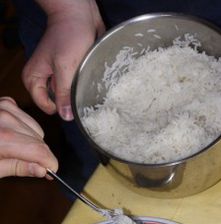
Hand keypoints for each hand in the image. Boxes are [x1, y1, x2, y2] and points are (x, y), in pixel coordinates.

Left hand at [0, 97, 57, 177]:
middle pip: (39, 140)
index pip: (38, 150)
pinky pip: (25, 117)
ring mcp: (3, 108)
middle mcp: (4, 119)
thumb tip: (42, 170)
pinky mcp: (3, 103)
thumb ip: (17, 167)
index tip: (52, 172)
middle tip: (34, 167)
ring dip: (32, 142)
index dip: (49, 163)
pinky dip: (25, 128)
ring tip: (18, 152)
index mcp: (2, 138)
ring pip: (35, 128)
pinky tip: (15, 137)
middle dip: (40, 155)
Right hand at [22, 2, 104, 120]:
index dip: (59, 108)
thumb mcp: (66, 67)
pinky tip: (91, 81)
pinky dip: (83, 85)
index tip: (74, 106)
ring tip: (87, 84)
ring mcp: (57, 75)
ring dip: (78, 92)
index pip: (44, 105)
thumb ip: (65, 93)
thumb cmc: (69, 36)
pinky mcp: (70, 71)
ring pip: (68, 94)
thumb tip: (65, 117)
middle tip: (83, 95)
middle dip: (70, 100)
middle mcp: (44, 78)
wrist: (80, 13)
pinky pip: (76, 85)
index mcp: (34, 78)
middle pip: (56, 101)